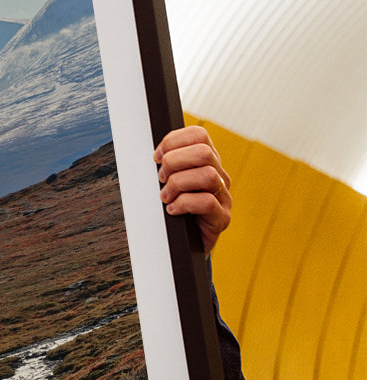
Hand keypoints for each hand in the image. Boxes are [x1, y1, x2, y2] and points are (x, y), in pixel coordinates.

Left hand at [154, 125, 231, 252]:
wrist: (183, 244)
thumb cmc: (173, 209)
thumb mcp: (168, 182)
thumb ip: (167, 165)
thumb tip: (154, 154)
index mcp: (207, 162)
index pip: (198, 135)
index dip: (173, 141)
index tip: (156, 157)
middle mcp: (219, 176)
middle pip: (204, 152)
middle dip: (174, 162)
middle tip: (161, 179)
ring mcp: (224, 197)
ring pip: (207, 175)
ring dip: (178, 184)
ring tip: (166, 197)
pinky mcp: (222, 218)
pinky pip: (207, 202)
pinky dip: (183, 204)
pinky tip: (172, 210)